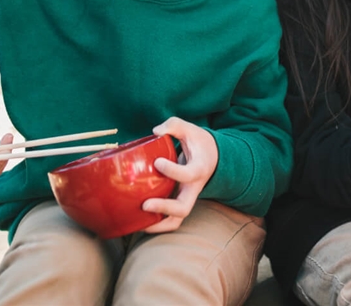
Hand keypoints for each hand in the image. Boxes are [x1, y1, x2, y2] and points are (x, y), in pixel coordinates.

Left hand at [141, 117, 218, 233]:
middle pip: (183, 208)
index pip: (188, 174)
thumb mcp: (189, 128)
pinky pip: (169, 219)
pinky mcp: (178, 201)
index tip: (157, 162)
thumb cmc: (198, 142)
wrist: (212, 157)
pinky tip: (138, 221)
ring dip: (158, 225)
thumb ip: (174, 125)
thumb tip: (155, 132)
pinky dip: (155, 224)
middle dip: (164, 209)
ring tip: (138, 222)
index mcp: (199, 169)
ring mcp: (187, 197)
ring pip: (176, 220)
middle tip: (145, 205)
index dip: (172, 171)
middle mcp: (194, 188)